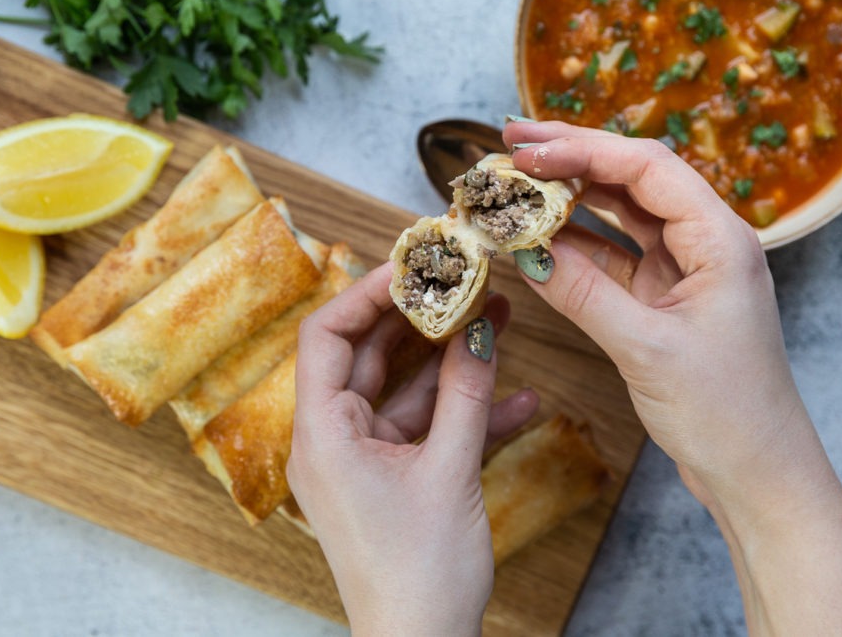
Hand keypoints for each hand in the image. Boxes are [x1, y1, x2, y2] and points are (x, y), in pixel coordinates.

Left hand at [288, 263, 536, 635]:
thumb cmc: (418, 575)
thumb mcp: (450, 472)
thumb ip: (466, 394)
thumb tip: (480, 328)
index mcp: (322, 434)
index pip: (326, 336)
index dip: (367, 294)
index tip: (413, 267)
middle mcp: (333, 441)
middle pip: (369, 356)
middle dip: (422, 321)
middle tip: (462, 284)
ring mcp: (362, 461)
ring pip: (404, 392)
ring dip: (452, 364)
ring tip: (501, 323)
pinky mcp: (391, 480)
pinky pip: (424, 431)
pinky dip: (464, 414)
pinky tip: (519, 401)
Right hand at [504, 120, 841, 634]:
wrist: (755, 472)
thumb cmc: (724, 412)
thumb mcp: (646, 348)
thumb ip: (583, 294)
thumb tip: (525, 250)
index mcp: (720, 240)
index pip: (646, 168)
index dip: (582, 151)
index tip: (526, 152)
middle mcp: (704, 244)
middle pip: (632, 179)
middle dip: (571, 158)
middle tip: (510, 145)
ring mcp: (682, 271)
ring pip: (620, 216)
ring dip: (569, 198)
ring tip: (516, 183)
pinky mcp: (663, 299)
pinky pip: (612, 257)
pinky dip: (574, 246)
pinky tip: (537, 239)